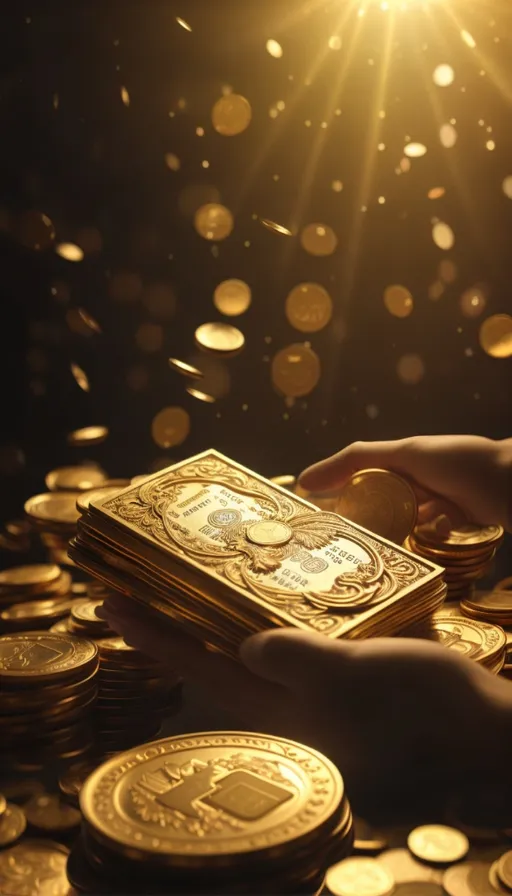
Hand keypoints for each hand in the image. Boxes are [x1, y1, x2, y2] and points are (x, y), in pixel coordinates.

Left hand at [100, 597, 510, 803]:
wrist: (476, 722)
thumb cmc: (420, 704)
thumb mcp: (359, 678)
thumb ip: (299, 662)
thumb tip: (245, 646)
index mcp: (281, 705)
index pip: (201, 667)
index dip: (154, 636)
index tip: (110, 605)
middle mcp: (286, 694)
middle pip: (212, 653)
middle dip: (170, 620)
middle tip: (133, 583)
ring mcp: (310, 679)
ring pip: (245, 639)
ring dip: (211, 609)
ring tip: (183, 575)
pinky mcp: (336, 662)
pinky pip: (284, 629)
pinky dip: (261, 604)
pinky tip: (260, 580)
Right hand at [299, 435, 511, 531]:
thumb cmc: (459, 461)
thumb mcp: (405, 454)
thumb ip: (356, 461)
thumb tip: (306, 479)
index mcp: (402, 459)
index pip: (358, 478)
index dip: (336, 497)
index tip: (310, 519)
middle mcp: (418, 479)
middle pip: (378, 504)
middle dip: (361, 522)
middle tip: (338, 545)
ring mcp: (438, 501)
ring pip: (403, 524)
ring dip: (394, 535)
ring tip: (375, 550)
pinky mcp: (456, 522)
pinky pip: (430, 536)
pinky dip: (428, 538)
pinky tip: (431, 537)